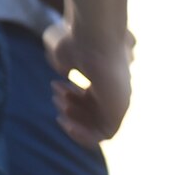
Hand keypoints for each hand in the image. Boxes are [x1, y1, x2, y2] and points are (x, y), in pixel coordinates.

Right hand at [45, 20, 132, 148]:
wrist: (93, 38)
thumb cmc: (77, 41)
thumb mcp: (67, 54)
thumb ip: (67, 65)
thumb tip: (65, 70)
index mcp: (106, 81)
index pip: (90, 101)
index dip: (71, 99)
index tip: (55, 88)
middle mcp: (116, 94)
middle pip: (93, 114)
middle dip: (71, 109)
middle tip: (57, 98)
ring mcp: (120, 103)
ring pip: (98, 126)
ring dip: (75, 121)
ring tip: (61, 104)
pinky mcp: (120, 112)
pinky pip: (105, 136)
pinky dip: (86, 135)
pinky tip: (69, 125)